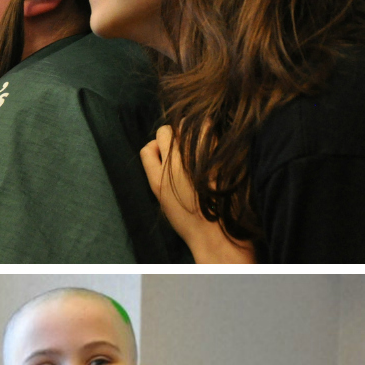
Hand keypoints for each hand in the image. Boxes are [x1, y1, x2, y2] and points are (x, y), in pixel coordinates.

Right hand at [140, 125, 255, 262]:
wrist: (216, 237)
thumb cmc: (193, 224)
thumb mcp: (166, 205)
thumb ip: (161, 182)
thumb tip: (162, 161)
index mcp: (157, 182)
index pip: (148, 149)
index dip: (157, 147)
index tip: (167, 153)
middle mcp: (170, 169)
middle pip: (164, 132)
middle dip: (173, 134)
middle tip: (185, 143)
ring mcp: (191, 163)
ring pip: (182, 127)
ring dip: (189, 128)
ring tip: (200, 139)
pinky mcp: (211, 160)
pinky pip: (206, 131)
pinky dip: (209, 128)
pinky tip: (214, 137)